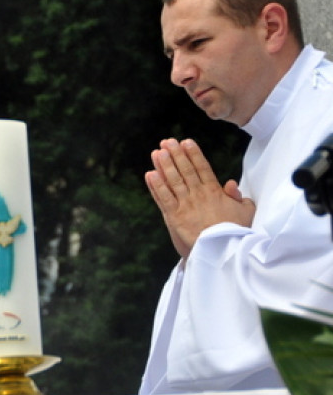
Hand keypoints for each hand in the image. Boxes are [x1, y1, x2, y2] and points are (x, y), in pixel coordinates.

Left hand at [145, 137, 254, 257]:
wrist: (223, 253)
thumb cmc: (236, 234)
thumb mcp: (245, 213)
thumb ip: (238, 197)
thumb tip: (231, 183)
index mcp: (215, 192)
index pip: (203, 168)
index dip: (193, 154)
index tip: (186, 142)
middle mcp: (198, 196)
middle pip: (185, 170)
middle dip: (176, 155)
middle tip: (167, 141)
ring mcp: (185, 206)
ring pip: (172, 181)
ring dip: (164, 166)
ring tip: (157, 152)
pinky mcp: (174, 217)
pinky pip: (163, 199)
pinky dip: (156, 186)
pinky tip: (149, 174)